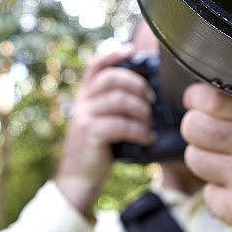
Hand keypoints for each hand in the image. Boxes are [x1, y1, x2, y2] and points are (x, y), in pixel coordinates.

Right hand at [53, 46, 156, 215]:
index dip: (114, 55)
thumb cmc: (99, 150)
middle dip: (138, 85)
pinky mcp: (89, 133)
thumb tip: (149, 93)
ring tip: (150, 123)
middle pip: (112, 78)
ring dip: (142, 110)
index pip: (95, 66)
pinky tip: (148, 138)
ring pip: (119, 100)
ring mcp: (84, 116)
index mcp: (85, 96)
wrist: (78, 180)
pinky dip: (140, 130)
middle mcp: (82, 102)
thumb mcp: (104, 122)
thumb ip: (116, 106)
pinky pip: (121, 124)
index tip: (132, 50)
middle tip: (152, 100)